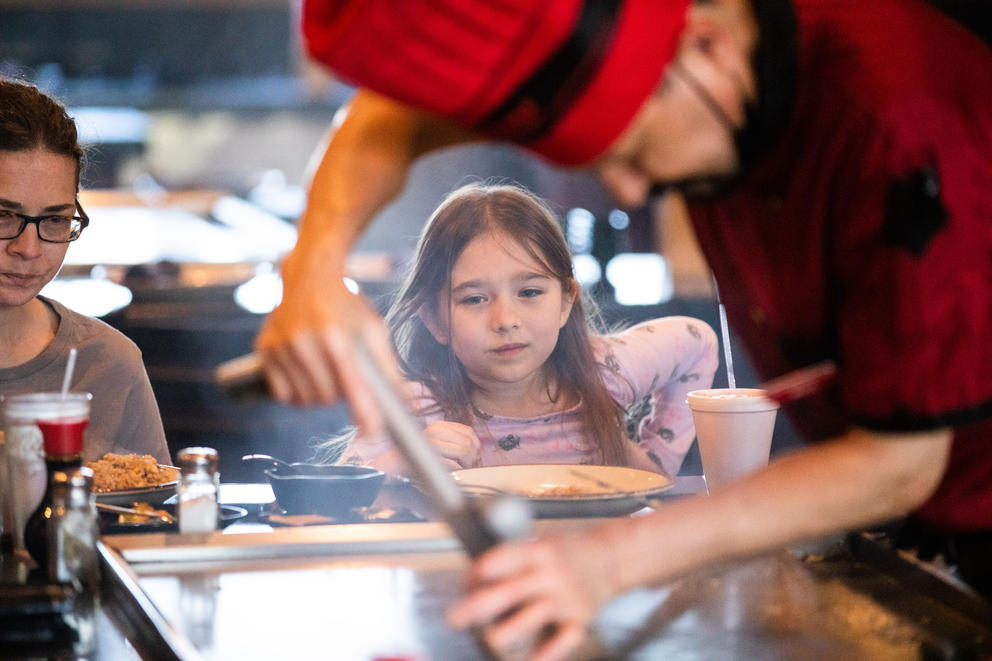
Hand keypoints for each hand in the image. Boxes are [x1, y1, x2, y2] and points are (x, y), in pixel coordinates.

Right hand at [255, 250, 395, 435]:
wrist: (309, 275)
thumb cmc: (346, 305)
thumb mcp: (373, 329)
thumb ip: (389, 370)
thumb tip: (410, 406)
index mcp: (336, 335)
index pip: (351, 382)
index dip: (363, 409)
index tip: (373, 432)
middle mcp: (304, 341)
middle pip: (327, 398)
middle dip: (340, 395)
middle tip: (343, 373)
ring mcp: (281, 346)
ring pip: (305, 400)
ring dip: (319, 395)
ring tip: (324, 369)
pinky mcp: (265, 350)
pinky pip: (284, 396)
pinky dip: (297, 393)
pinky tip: (305, 371)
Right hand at [424, 421, 481, 469]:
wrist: (398, 464)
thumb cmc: (421, 456)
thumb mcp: (438, 442)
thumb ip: (455, 440)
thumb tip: (478, 448)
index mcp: (440, 426)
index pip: (469, 431)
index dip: (476, 445)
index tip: (474, 456)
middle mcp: (435, 431)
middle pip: (468, 442)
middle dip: (472, 457)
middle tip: (468, 465)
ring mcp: (432, 443)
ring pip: (464, 451)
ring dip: (466, 464)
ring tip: (461, 468)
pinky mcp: (429, 457)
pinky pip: (453, 464)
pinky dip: (457, 470)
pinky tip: (454, 472)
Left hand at [448, 534, 615, 660]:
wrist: (611, 556)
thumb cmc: (564, 553)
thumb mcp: (538, 545)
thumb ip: (510, 561)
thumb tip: (470, 584)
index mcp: (537, 550)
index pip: (502, 559)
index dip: (478, 572)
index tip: (464, 584)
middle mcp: (551, 573)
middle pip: (511, 590)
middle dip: (479, 606)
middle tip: (456, 618)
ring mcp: (567, 597)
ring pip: (534, 616)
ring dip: (510, 630)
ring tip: (490, 639)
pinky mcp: (580, 619)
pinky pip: (562, 639)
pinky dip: (547, 653)